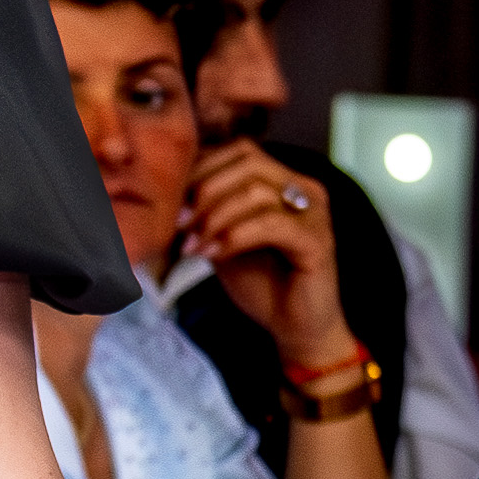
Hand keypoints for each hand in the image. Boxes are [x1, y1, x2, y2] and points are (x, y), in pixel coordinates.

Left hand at [181, 144, 352, 378]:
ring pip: (256, 192)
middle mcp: (304, 187)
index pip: (238, 151)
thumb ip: (203, 212)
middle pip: (248, 161)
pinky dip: (233, 237)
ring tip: (190, 245)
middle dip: (204, 190)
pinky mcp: (317, 241)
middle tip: (178, 223)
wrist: (294, 328)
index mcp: (282, 180)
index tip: (170, 202)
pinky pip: (271, 225)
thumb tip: (160, 194)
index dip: (200, 170)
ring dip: (214, 216)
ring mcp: (314, 212)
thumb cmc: (259, 282)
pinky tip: (210, 255)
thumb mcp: (221, 238)